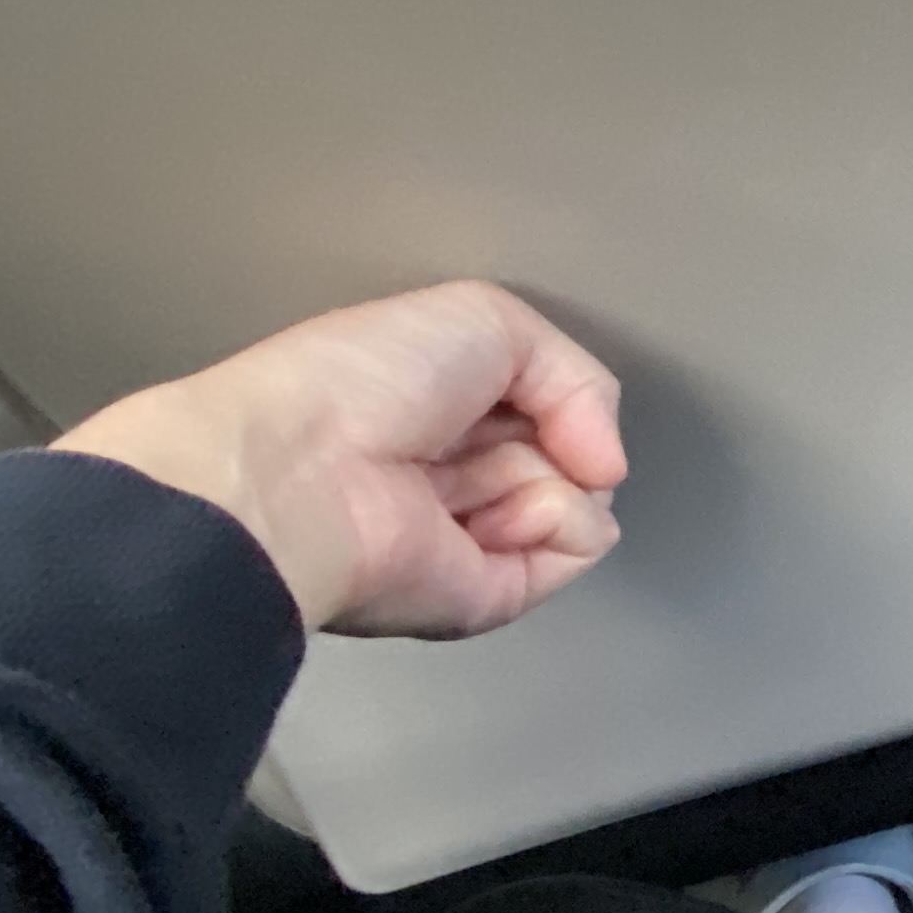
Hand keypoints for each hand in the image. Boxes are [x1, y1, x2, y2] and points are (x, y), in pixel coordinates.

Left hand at [55, 282, 627, 636]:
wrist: (305, 475)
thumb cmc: (361, 382)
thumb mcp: (488, 320)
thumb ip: (578, 377)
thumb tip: (607, 465)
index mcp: (433, 404)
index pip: (539, 396)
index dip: (545, 383)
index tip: (512, 373)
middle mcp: (454, 471)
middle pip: (566, 447)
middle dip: (550, 428)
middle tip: (483, 425)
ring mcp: (477, 535)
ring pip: (583, 495)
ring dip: (553, 473)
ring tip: (477, 473)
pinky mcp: (493, 593)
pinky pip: (577, 549)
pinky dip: (557, 521)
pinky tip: (496, 516)